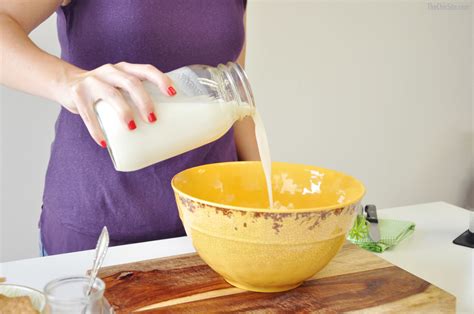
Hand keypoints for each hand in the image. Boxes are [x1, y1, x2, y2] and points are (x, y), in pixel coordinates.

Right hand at [59, 62, 176, 146]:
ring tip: (132, 127)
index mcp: (124, 69)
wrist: (66, 84)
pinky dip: (96, 130)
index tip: (172, 93)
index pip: (146, 69)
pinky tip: (104, 142)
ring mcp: (92, 81)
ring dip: (124, 112)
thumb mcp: (120, 86)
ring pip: (111, 94)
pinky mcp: (77, 94)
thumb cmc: (104, 90)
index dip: (160, 79)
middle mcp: (109, 71)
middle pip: (130, 82)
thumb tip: (164, 123)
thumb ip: (136, 96)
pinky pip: (88, 114)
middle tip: (152, 119)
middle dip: (144, 100)